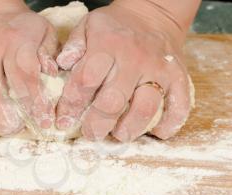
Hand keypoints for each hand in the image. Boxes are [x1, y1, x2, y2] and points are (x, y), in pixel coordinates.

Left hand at [55, 2, 193, 141]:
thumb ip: (73, 45)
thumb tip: (62, 64)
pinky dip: (170, 123)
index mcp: (107, 46)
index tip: (64, 120)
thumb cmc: (114, 26)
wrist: (152, 13)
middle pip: (113, 101)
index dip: (72, 104)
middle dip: (97, 124)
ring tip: (119, 135)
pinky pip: (179, 105)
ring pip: (145, 107)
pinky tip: (158, 132)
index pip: (86, 80)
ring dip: (130, 128)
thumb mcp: (88, 26)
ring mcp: (158, 69)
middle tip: (91, 134)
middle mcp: (133, 59)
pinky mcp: (178, 77)